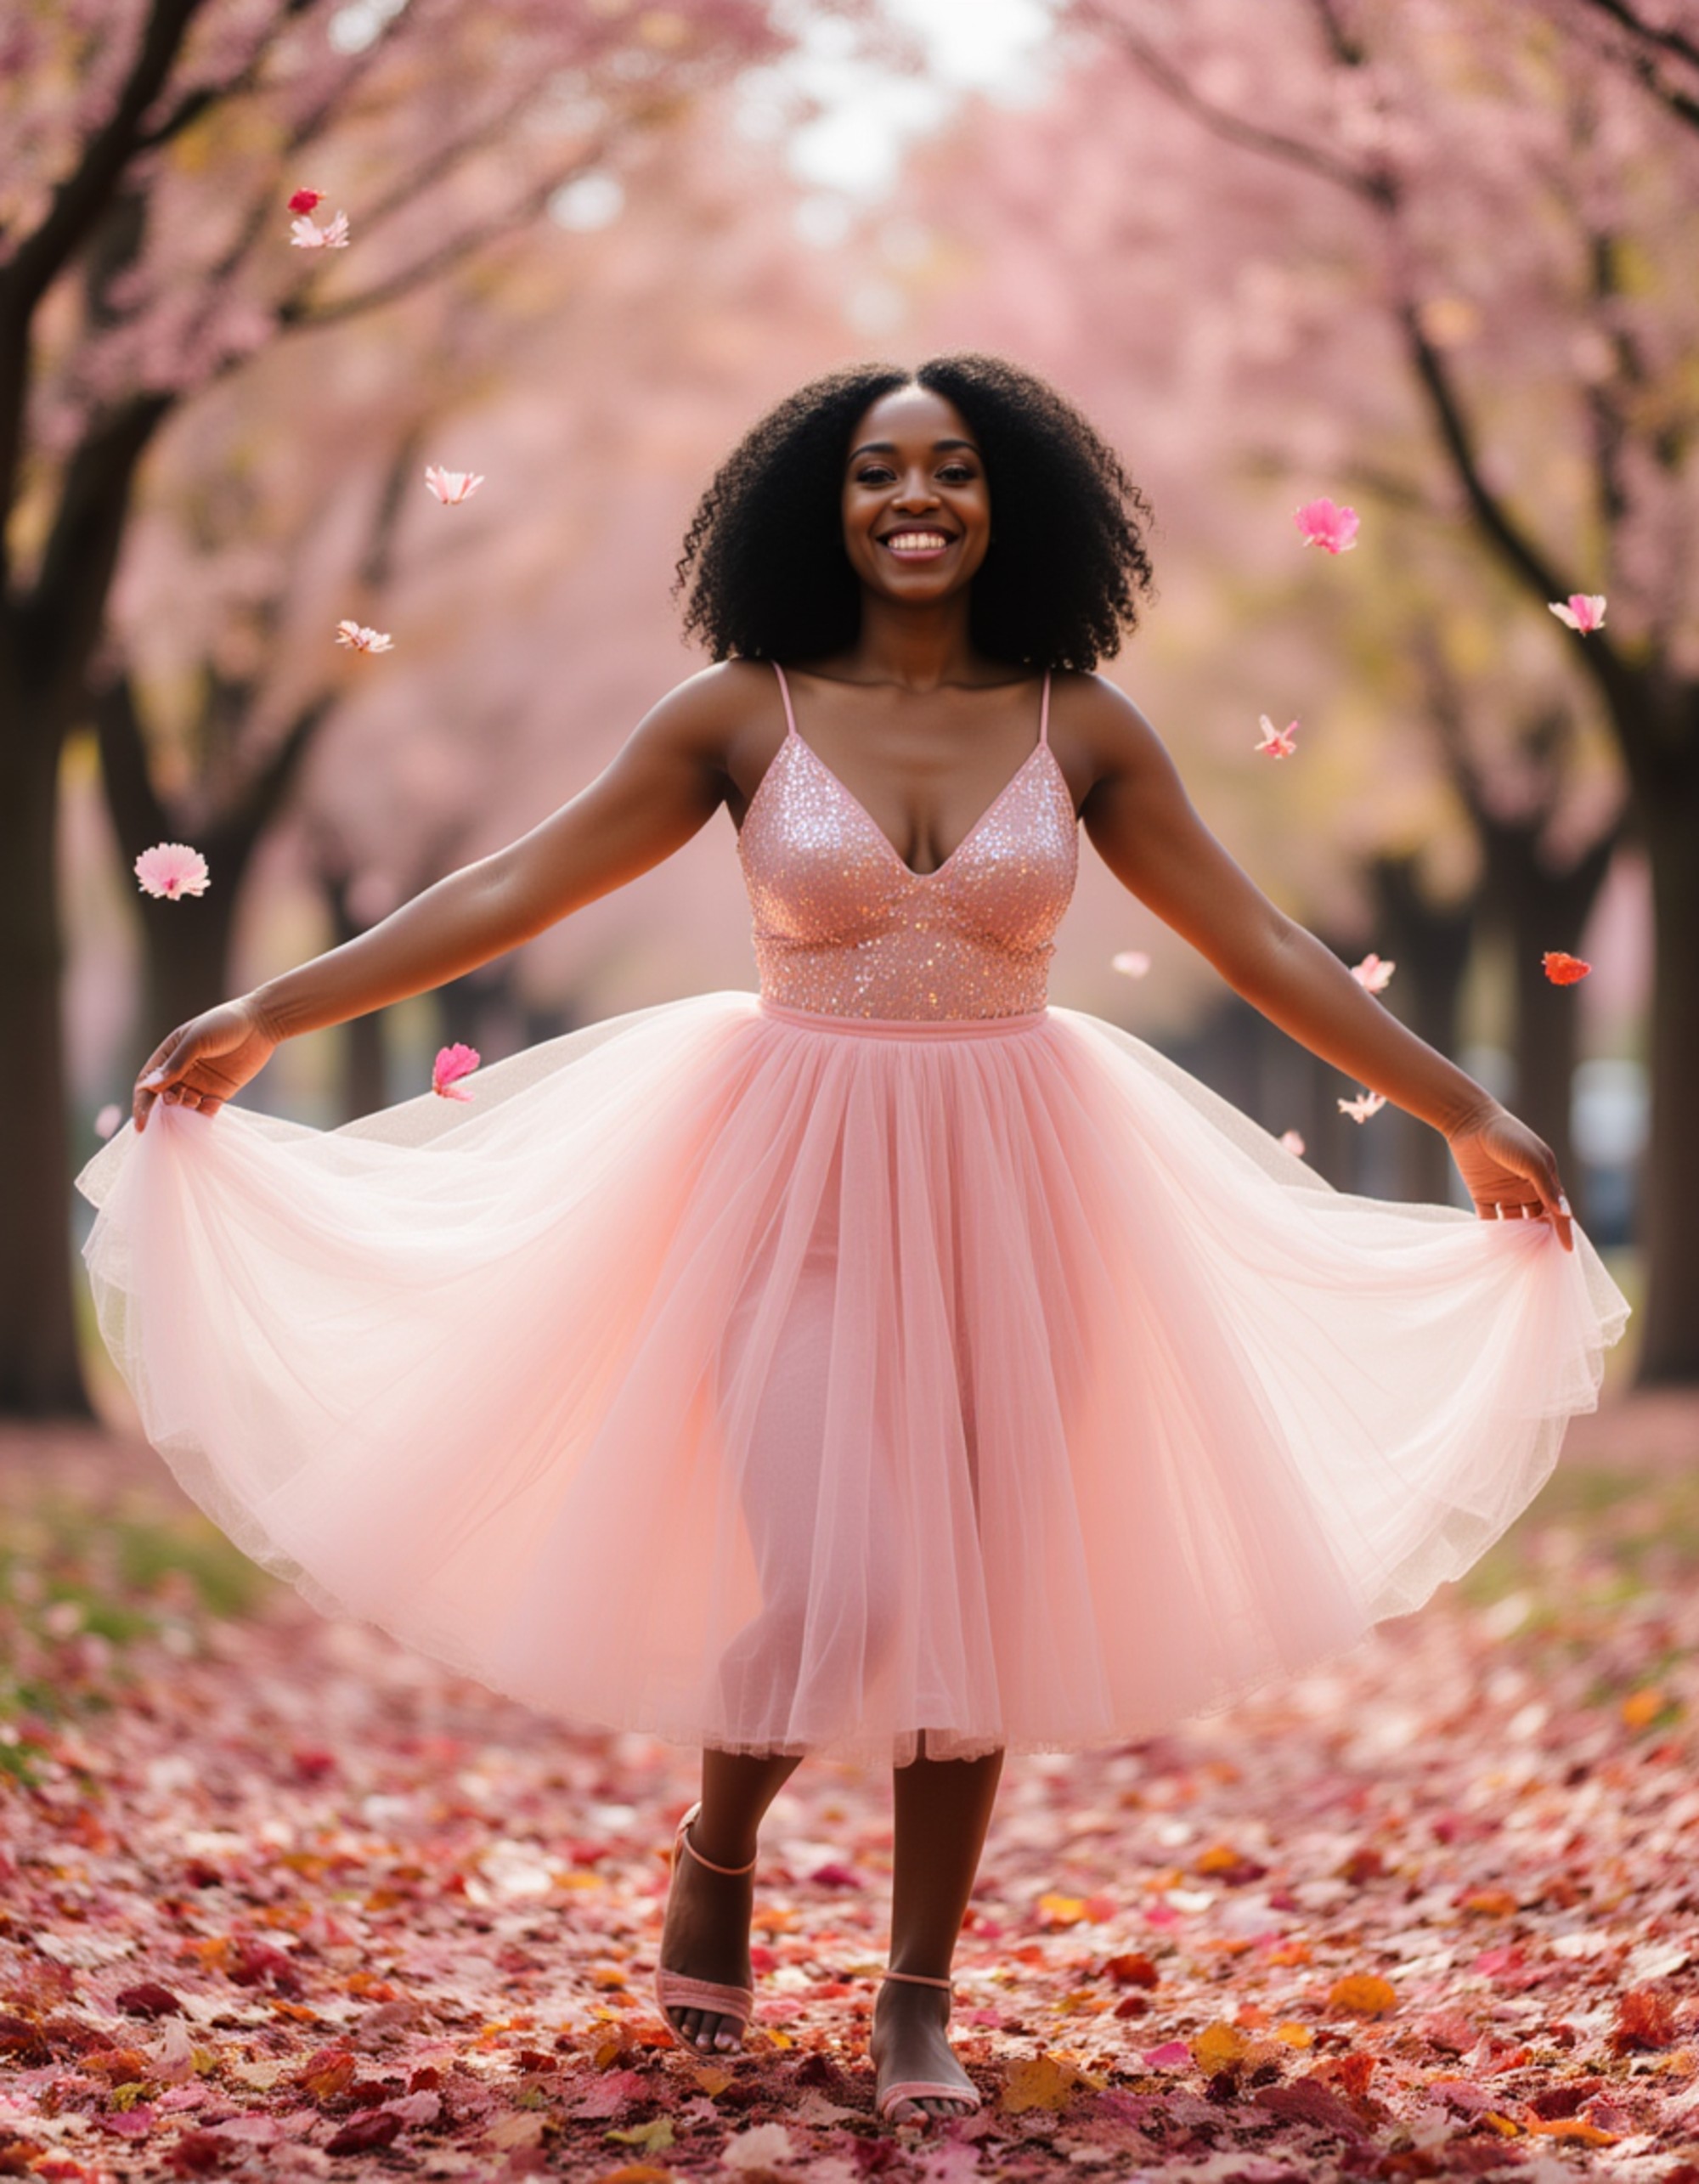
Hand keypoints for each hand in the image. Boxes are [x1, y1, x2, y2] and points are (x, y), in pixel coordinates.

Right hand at [133, 997, 278, 1132]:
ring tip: (195, 1099)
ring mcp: (199, 1084)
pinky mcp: (219, 1093)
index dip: (142, 1103)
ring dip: (184, 1110)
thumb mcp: (197, 1040)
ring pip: (183, 1107)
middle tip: (171, 1109)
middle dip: (162, 1109)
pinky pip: (206, 1112)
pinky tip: (210, 1106)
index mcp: (169, 1055)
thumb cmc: (225, 1024)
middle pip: (162, 1099)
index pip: (147, 1083)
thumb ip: (176, 1063)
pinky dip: (203, 1115)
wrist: (262, 1025)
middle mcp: (181, 1072)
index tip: (141, 1123)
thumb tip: (151, 1086)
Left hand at [1446, 1103, 1572, 1251]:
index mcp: (1544, 1179)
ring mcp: (1504, 1193)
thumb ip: (1547, 1188)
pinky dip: (1492, 1234)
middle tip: (1542, 1259)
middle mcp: (1526, 1188)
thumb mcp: (1533, 1161)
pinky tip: (1495, 1248)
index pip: (1557, 1210)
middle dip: (1540, 1237)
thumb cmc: (1508, 1137)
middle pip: (1537, 1219)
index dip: (1563, 1229)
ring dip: (1517, 1238)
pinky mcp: (1482, 1194)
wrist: (1470, 1122)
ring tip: (1518, 1257)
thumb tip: (1564, 1215)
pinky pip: (1489, 1219)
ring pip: (1514, 1223)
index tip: (1567, 1251)